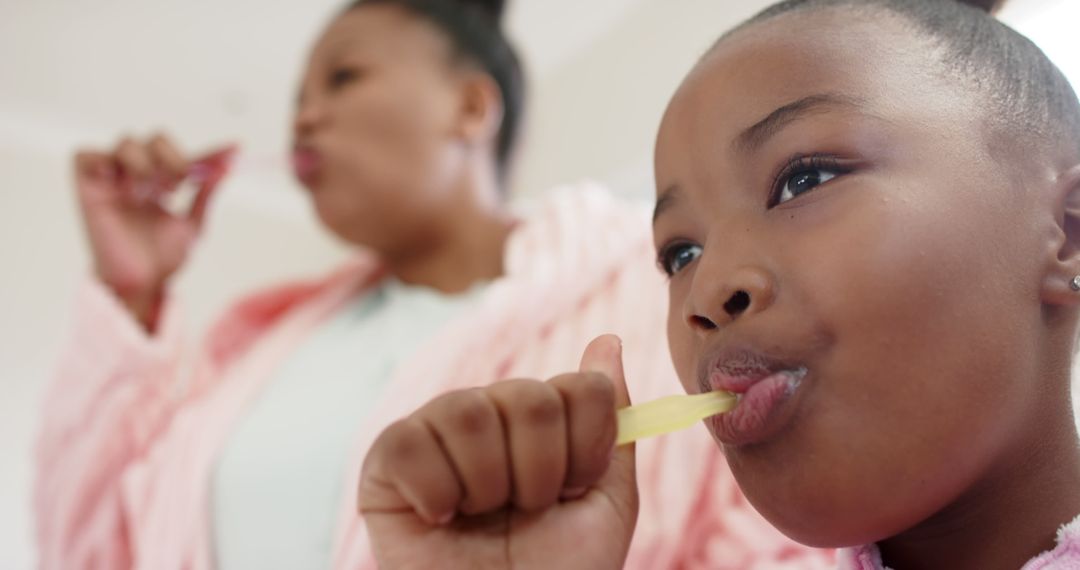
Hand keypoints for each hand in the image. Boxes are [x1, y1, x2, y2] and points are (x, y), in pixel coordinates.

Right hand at [74, 134, 232, 328]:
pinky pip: (83, 155)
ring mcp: (112, 181)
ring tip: (149, 194)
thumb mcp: (193, 223)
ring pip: (126, 142)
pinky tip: (121, 186)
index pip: (185, 157)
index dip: (210, 153)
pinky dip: (102, 160)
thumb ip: (206, 194)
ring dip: (145, 163)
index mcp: (160, 184)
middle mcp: (137, 178)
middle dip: (173, 158)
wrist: (143, 283)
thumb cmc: (161, 259)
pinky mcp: (88, 189)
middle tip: (176, 187)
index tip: (235, 151)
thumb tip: (227, 167)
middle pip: (154, 139)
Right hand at [359, 335, 638, 569]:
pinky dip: (435, 492)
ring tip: (479, 518)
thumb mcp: (606, 503)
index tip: (573, 491)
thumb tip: (608, 340)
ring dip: (487, 485)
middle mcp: (488, 412)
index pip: (581, 388)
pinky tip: (439, 519)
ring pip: (467, 410)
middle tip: (524, 512)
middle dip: (538, 475)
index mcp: (540, 417)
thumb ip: (610, 422)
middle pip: (529, 397)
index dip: (586, 451)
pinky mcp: (386, 460)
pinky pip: (410, 441)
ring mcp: (436, 431)